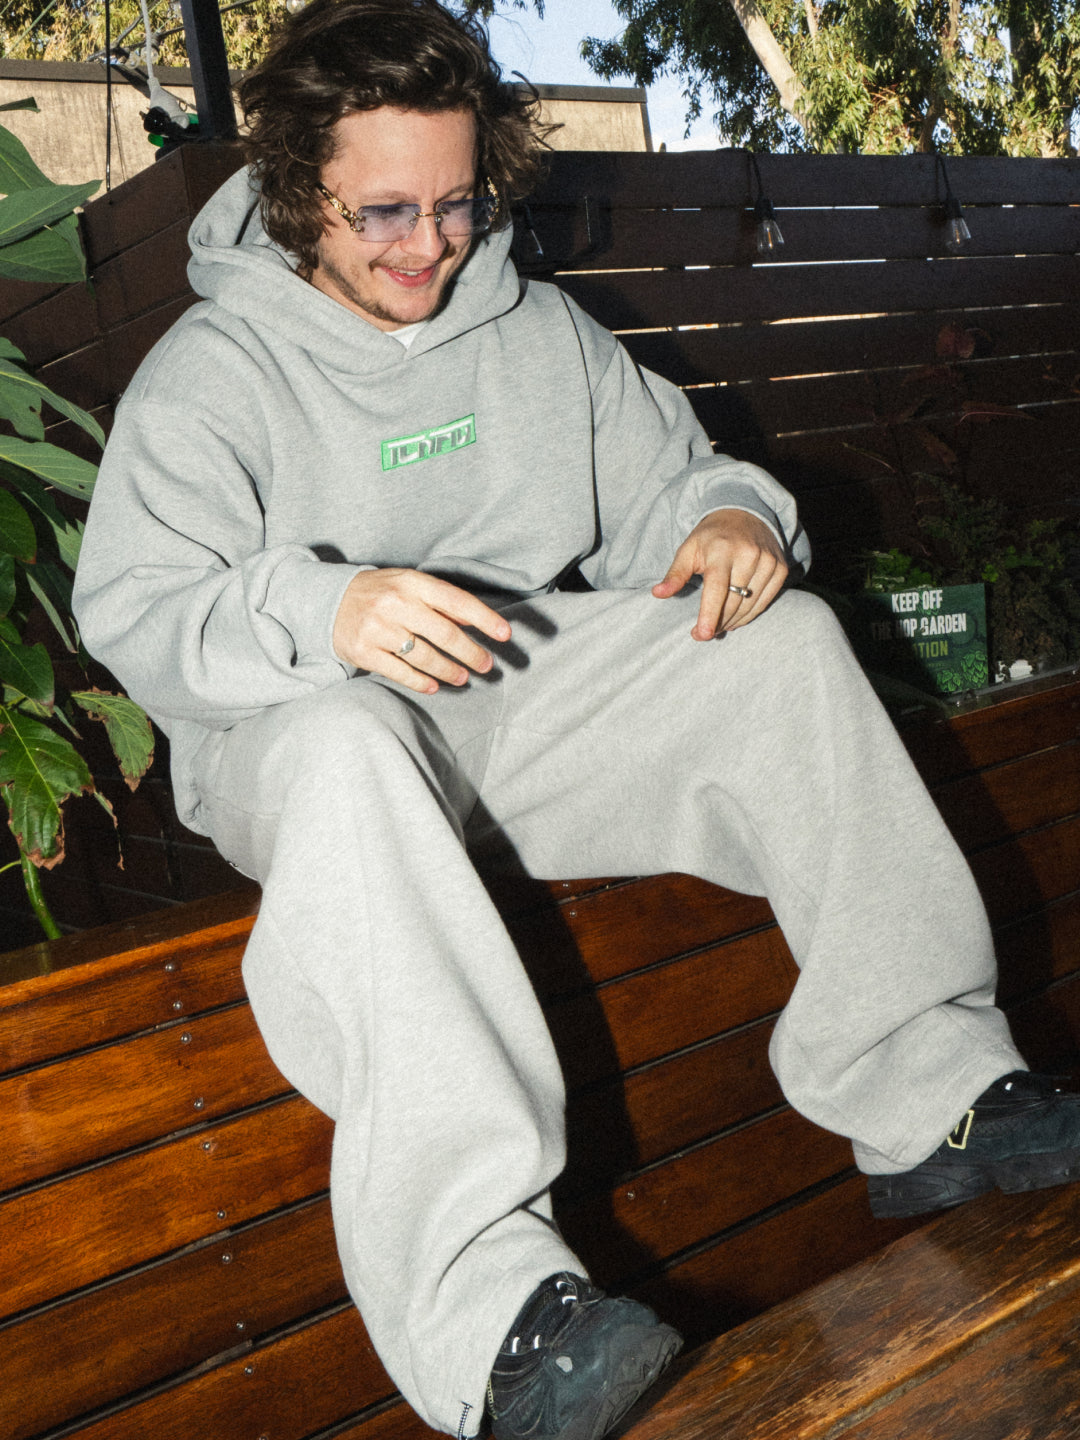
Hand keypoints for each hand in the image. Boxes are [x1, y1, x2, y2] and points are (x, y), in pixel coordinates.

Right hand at [333, 568, 510, 694]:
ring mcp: (378, 628)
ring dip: (449, 671)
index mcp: (412, 582)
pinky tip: (434, 686)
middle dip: (471, 653)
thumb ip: (439, 602)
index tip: (505, 634)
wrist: (328, 601)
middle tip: (486, 665)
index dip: (484, 618)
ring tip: (462, 678)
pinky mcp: (364, 651)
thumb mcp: (408, 586)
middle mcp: (395, 603)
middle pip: (445, 633)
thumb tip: (474, 622)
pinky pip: (400, 672)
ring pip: (424, 656)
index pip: (456, 601)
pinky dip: (420, 682)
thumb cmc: (379, 593)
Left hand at [652, 509, 787, 639]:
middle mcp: (748, 554)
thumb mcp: (688, 549)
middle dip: (718, 622)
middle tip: (704, 632)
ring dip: (733, 621)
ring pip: (750, 605)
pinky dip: (750, 614)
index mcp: (721, 549)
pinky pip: (765, 601)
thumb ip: (675, 574)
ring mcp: (768, 561)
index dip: (710, 614)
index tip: (702, 635)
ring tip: (719, 625)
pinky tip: (737, 618)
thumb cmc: (711, 537)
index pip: (717, 588)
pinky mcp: (780, 568)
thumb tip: (658, 594)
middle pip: (734, 601)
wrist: (745, 514)